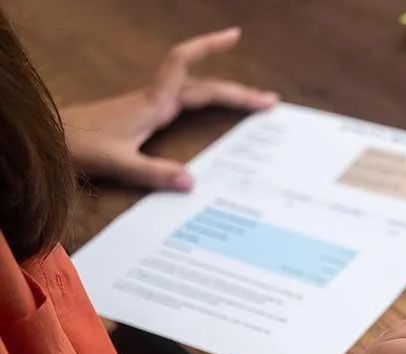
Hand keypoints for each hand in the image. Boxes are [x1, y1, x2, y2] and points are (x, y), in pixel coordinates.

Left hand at [61, 27, 278, 191]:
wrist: (52, 141)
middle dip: (237, 90)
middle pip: (203, 85)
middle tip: (269, 100)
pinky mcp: (145, 116)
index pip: (183, 64)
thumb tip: (192, 182)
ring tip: (252, 106)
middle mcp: (155, 100)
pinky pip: (185, 104)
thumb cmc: (80, 147)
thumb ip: (153, 173)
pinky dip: (207, 105)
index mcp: (153, 104)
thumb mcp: (117, 163)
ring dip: (224, 95)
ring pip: (195, 92)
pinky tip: (213, 115)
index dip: (208, 47)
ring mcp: (150, 107)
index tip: (234, 35)